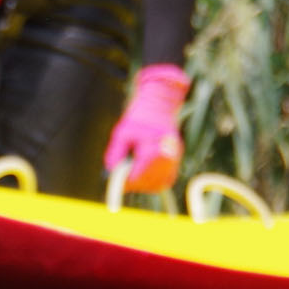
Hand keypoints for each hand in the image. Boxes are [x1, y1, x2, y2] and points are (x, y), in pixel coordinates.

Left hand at [103, 63, 188, 192]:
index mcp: (152, 144)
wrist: (159, 104)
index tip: (119, 183)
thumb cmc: (139, 117)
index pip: (141, 173)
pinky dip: (156, 181)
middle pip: (152, 181)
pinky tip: (145, 175)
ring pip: (162, 183)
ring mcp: (174, 156)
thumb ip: (116, 153)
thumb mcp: (122, 133)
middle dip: (137, 184)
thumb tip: (111, 173)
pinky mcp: (176, 158)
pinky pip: (168, 178)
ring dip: (147, 184)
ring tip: (134, 175)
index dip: (129, 182)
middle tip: (124, 180)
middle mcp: (167, 152)